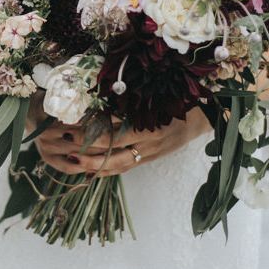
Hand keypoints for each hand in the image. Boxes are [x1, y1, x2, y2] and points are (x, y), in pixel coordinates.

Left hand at [34, 106, 211, 176]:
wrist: (205, 116)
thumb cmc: (181, 101)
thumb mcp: (160, 98)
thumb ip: (134, 100)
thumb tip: (104, 96)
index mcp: (151, 125)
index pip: (116, 131)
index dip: (92, 129)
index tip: (72, 122)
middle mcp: (149, 143)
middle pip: (112, 151)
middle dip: (86, 149)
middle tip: (63, 142)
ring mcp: (150, 153)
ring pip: (117, 164)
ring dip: (92, 164)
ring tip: (70, 161)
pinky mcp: (150, 159)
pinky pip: (125, 168)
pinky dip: (107, 171)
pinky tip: (89, 172)